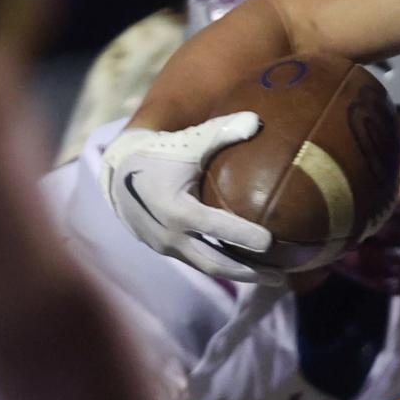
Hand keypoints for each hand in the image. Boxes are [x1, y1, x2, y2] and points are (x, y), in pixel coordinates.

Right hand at [100, 115, 280, 282]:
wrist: (117, 173)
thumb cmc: (159, 153)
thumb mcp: (188, 142)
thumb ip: (221, 132)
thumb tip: (256, 121)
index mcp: (176, 209)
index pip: (216, 227)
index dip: (243, 236)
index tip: (271, 241)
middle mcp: (170, 235)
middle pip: (216, 262)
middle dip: (250, 272)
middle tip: (282, 276)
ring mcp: (166, 247)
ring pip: (208, 267)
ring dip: (241, 275)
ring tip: (274, 278)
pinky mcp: (165, 251)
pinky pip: (199, 262)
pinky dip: (224, 266)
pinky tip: (249, 266)